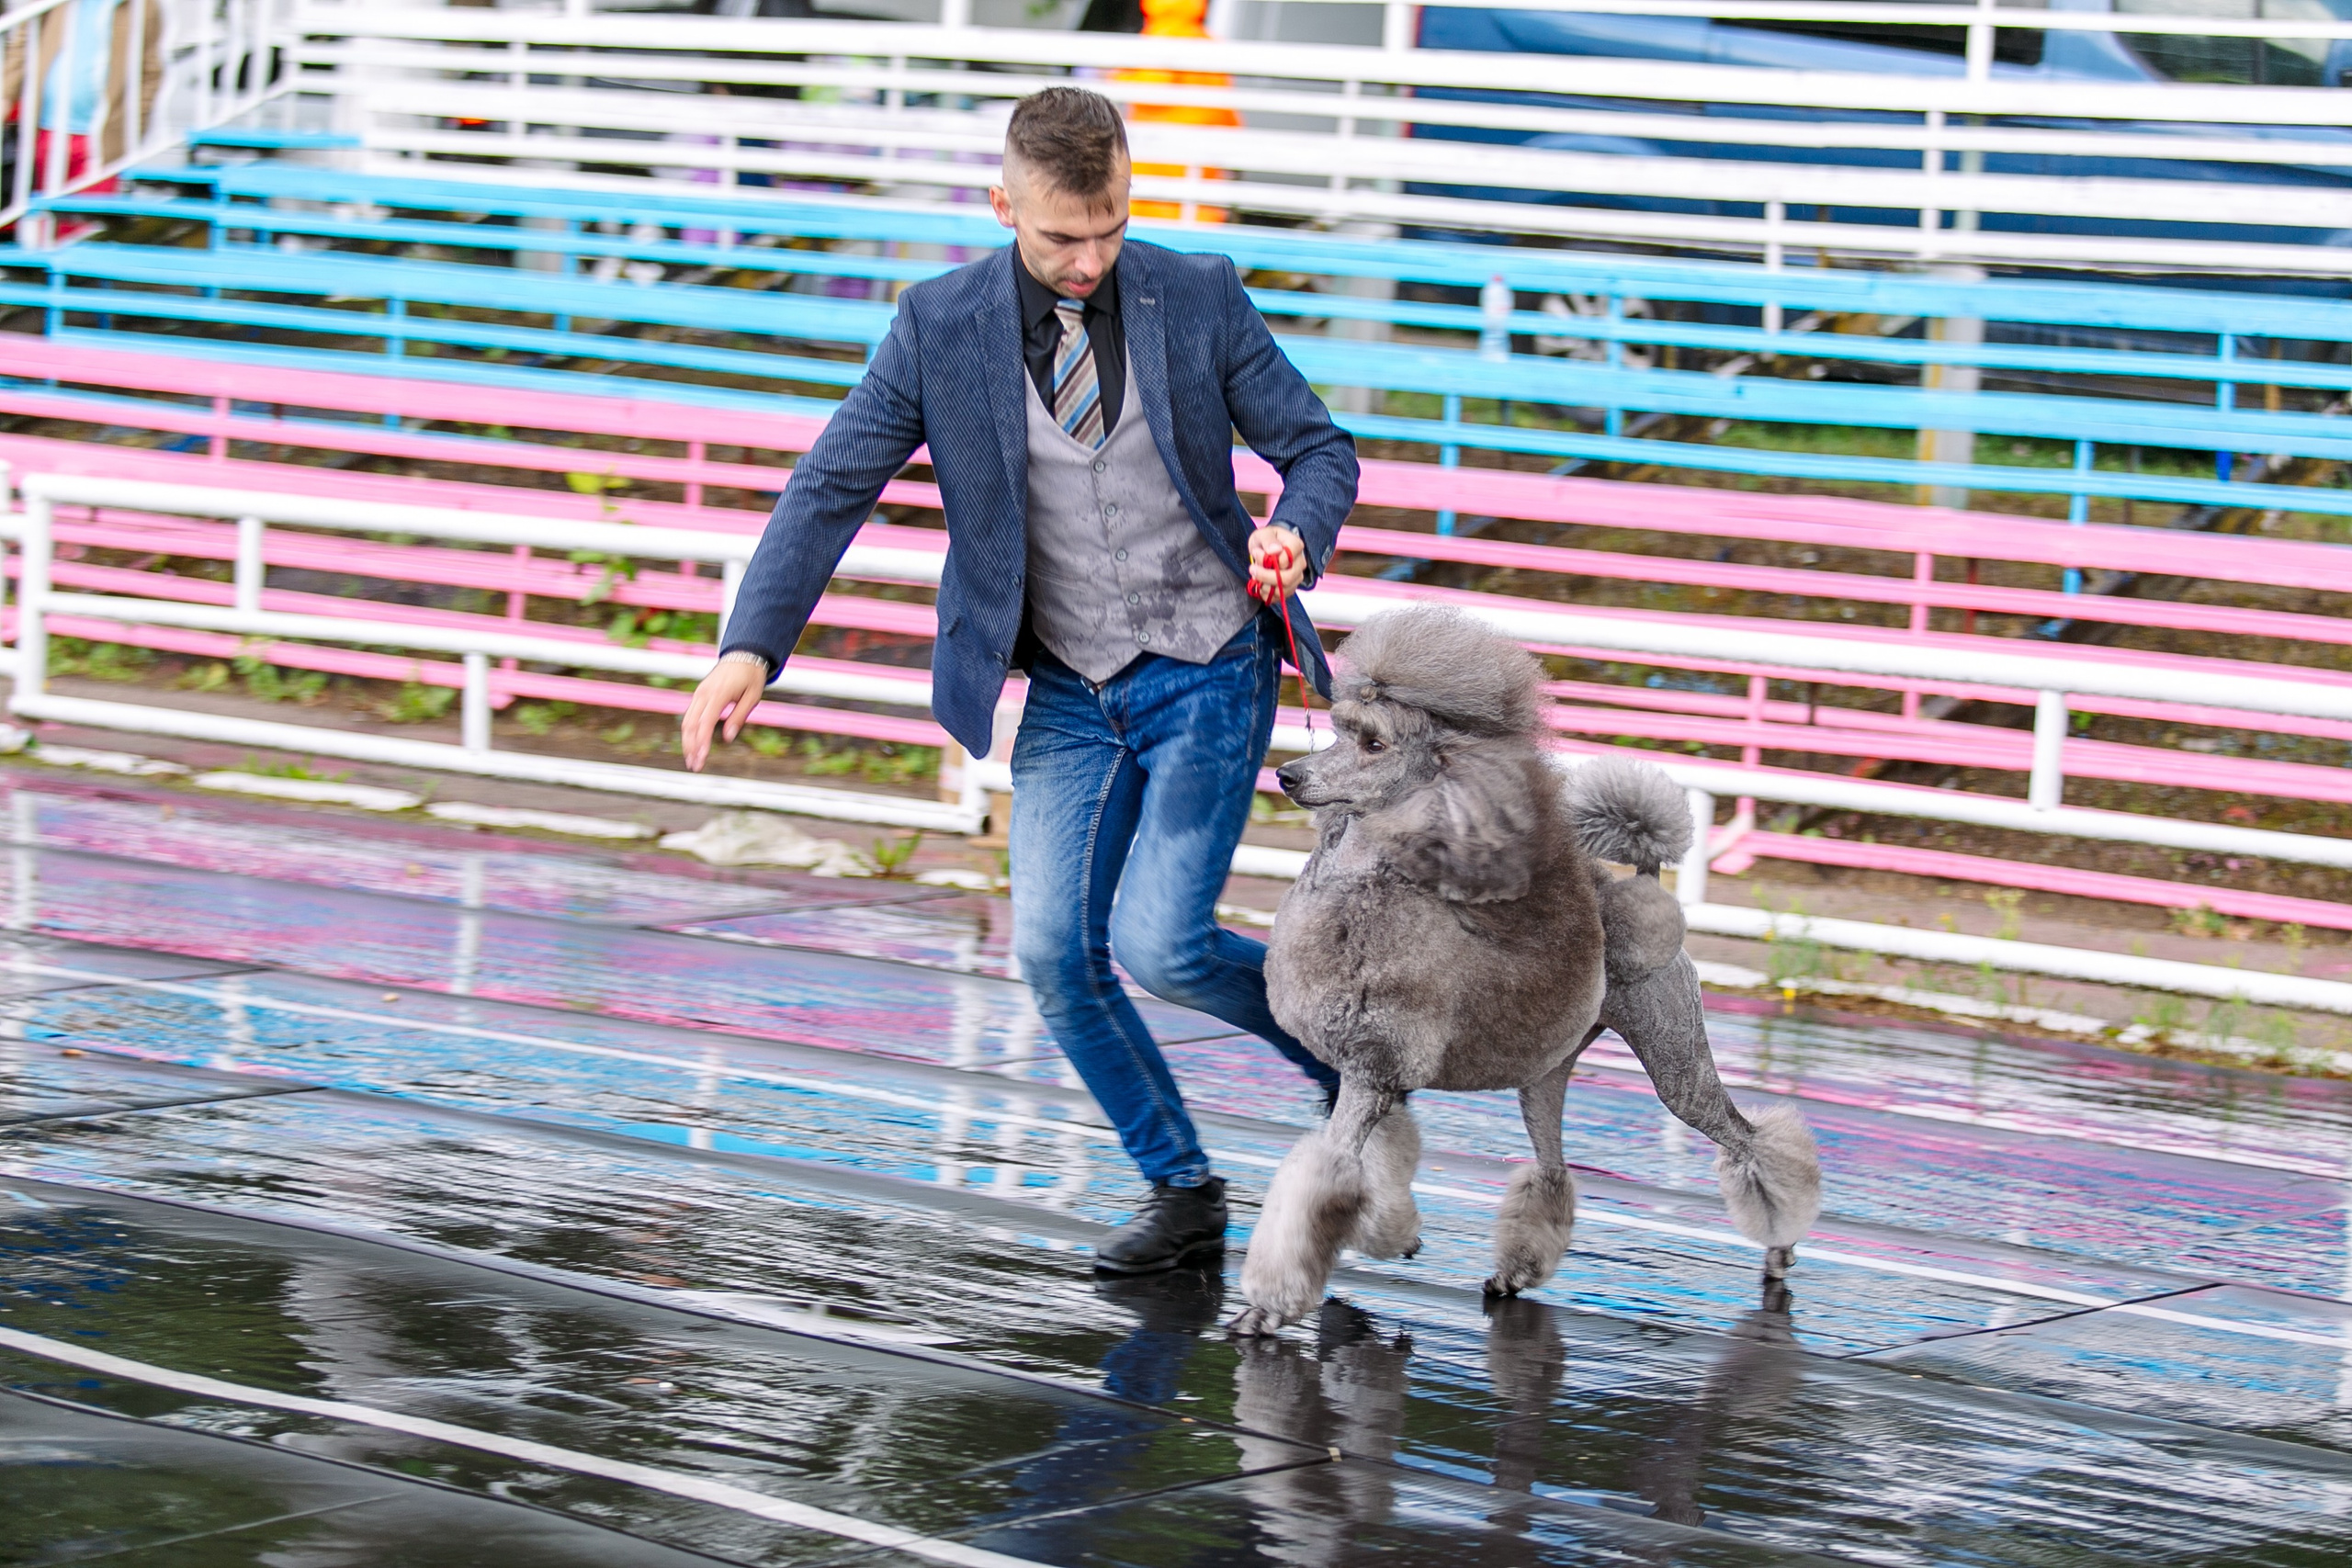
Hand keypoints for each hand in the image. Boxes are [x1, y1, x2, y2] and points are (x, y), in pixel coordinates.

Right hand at [681, 656, 769, 771]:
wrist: (743, 655)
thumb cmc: (751, 676)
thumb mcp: (753, 696)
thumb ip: (739, 716)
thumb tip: (727, 738)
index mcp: (718, 694)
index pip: (705, 722)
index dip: (702, 742)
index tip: (701, 758)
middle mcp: (704, 693)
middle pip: (690, 724)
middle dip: (690, 747)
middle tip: (695, 766)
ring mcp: (699, 694)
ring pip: (686, 721)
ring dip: (687, 742)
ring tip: (691, 760)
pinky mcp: (698, 695)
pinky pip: (689, 716)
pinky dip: (689, 732)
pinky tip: (692, 746)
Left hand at [1247, 524, 1307, 604]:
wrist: (1268, 548)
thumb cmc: (1267, 539)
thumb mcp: (1264, 533)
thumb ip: (1268, 540)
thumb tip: (1275, 550)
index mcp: (1296, 546)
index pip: (1286, 559)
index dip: (1270, 560)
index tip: (1256, 553)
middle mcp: (1300, 563)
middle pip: (1287, 578)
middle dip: (1265, 576)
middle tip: (1252, 570)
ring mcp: (1297, 577)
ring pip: (1283, 590)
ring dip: (1265, 586)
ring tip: (1256, 577)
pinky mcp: (1290, 587)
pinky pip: (1280, 597)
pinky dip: (1267, 594)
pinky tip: (1260, 585)